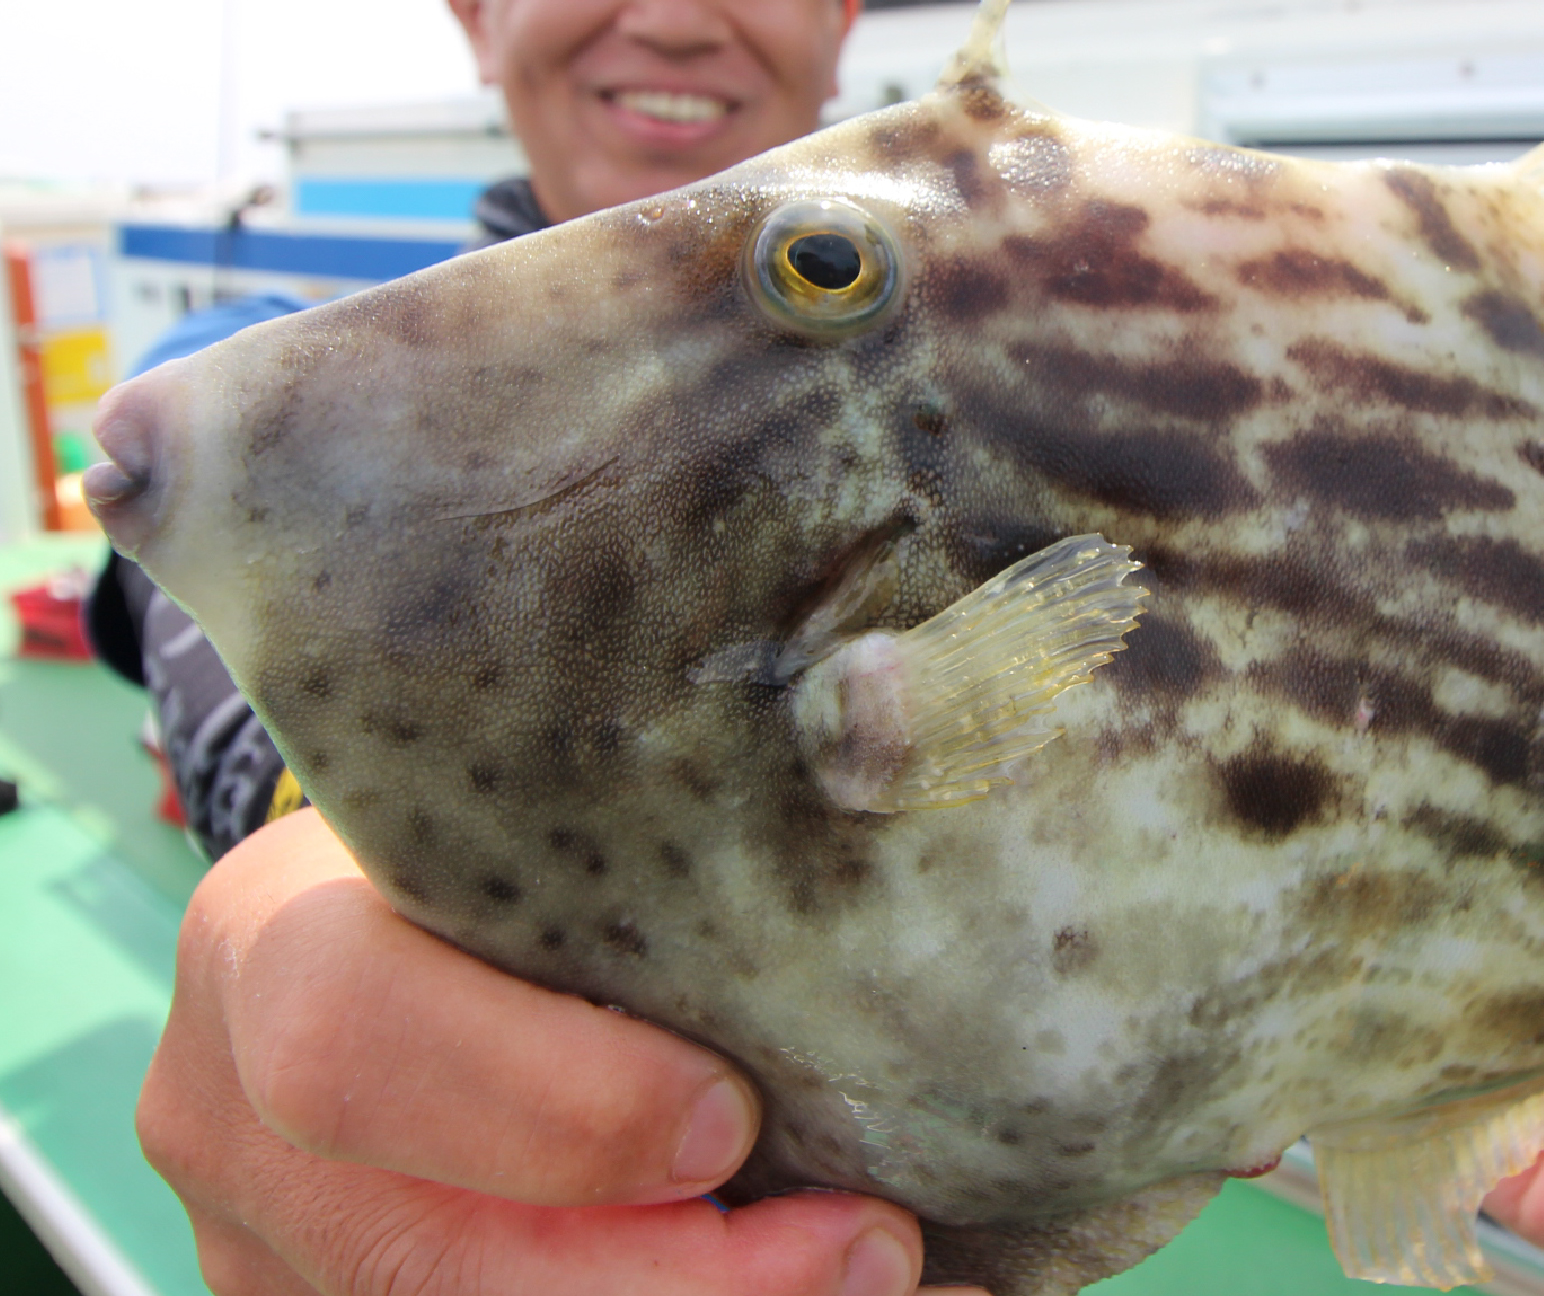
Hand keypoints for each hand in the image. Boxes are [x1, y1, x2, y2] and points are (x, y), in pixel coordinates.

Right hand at [139, 809, 979, 1295]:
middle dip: (665, 1277)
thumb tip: (890, 732)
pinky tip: (803, 1291)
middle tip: (866, 1245)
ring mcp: (263, 1250)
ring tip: (866, 1274)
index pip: (355, 1038)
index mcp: (264, 940)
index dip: (549, 1106)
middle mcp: (225, 1117)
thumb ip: (649, 825)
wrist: (373, 914)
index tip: (734, 1118)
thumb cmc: (486, 839)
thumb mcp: (525, 801)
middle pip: (422, 1254)